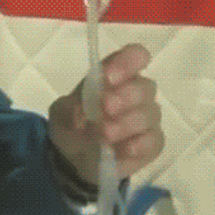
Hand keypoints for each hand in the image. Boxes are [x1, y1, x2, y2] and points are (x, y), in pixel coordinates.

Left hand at [48, 44, 163, 184]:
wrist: (72, 158)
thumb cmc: (72, 123)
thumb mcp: (61, 114)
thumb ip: (69, 109)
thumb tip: (80, 113)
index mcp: (117, 75)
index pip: (136, 56)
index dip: (127, 62)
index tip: (109, 77)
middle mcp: (137, 93)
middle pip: (145, 87)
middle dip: (125, 96)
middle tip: (106, 106)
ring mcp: (146, 119)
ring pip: (149, 115)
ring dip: (127, 123)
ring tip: (105, 133)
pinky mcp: (150, 144)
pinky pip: (153, 141)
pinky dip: (138, 145)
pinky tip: (122, 150)